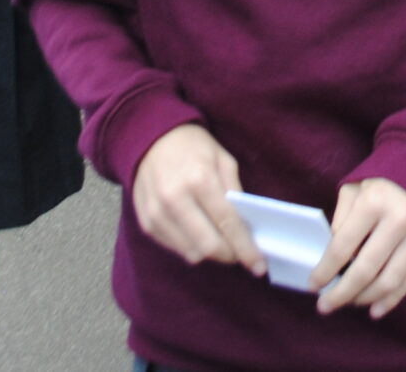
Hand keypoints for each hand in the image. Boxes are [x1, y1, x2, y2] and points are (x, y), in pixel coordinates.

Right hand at [130, 123, 264, 275]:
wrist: (149, 138)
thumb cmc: (193, 147)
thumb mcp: (223, 159)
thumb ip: (235, 191)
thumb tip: (247, 226)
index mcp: (199, 179)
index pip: (228, 223)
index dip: (246, 248)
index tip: (259, 265)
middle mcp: (175, 199)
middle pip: (208, 246)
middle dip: (230, 256)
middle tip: (241, 254)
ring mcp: (157, 214)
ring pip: (191, 253)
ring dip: (211, 253)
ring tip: (221, 240)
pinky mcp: (146, 223)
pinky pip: (175, 248)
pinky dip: (192, 247)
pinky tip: (199, 233)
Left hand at [314, 178, 405, 318]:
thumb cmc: (378, 188)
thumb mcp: (352, 193)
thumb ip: (339, 223)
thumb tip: (332, 261)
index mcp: (376, 200)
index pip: (343, 247)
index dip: (325, 271)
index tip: (313, 286)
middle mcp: (403, 217)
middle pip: (366, 270)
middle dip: (341, 293)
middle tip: (325, 306)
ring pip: (388, 282)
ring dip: (364, 299)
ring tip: (348, 303)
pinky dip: (389, 300)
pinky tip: (374, 309)